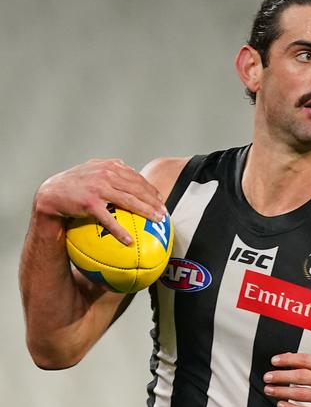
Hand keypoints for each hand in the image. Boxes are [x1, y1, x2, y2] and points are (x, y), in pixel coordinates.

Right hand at [35, 159, 166, 244]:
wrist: (50, 194)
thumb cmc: (75, 186)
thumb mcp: (94, 172)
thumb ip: (112, 172)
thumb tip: (133, 179)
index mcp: (110, 166)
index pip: (136, 177)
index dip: (150, 189)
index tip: (161, 200)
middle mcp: (106, 173)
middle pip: (137, 188)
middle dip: (154, 201)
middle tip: (164, 213)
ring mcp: (98, 187)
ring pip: (129, 201)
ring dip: (146, 212)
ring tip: (157, 222)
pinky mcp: (90, 203)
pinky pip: (109, 219)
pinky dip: (120, 230)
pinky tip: (129, 240)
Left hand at [263, 352, 310, 406]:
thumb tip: (290, 358)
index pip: (306, 360)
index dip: (288, 359)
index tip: (274, 361)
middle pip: (301, 376)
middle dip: (281, 376)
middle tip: (267, 376)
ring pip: (301, 394)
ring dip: (282, 391)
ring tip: (269, 390)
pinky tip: (281, 405)